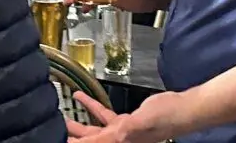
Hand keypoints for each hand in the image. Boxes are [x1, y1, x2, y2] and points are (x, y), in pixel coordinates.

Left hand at [64, 90, 179, 141]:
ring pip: (93, 131)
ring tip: (62, 119)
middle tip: (54, 132)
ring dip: (77, 125)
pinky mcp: (127, 122)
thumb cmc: (165, 120)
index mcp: (118, 142)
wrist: (181, 111)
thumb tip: (106, 136)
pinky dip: (91, 107)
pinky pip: (104, 116)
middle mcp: (118, 141)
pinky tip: (81, 97)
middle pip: (88, 141)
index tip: (56, 138)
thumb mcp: (139, 123)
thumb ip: (124, 130)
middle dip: (73, 138)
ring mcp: (122, 132)